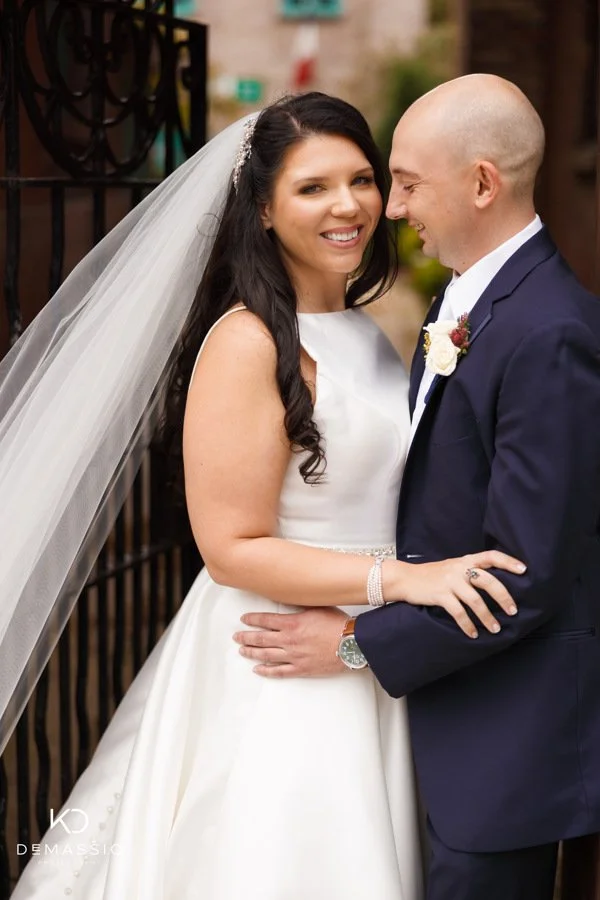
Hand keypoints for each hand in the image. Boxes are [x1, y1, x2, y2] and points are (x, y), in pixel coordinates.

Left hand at [233, 607, 347, 677]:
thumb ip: (300, 606)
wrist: (352, 644)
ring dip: (251, 652)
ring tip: (242, 650)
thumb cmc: (338, 624)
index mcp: (292, 623)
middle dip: (246, 637)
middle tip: (237, 636)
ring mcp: (294, 656)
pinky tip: (258, 669)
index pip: (265, 620)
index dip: (252, 619)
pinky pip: (279, 671)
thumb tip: (290, 599)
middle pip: (261, 639)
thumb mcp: (317, 607)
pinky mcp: (301, 669)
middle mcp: (289, 640)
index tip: (244, 619)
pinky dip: (266, 671)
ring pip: (266, 655)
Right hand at [394, 550, 524, 638]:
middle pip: (487, 580)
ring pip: (475, 600)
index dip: (508, 562)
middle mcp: (459, 568)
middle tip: (513, 611)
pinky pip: (458, 612)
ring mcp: (449, 581)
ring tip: (495, 629)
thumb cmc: (432, 575)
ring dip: (487, 617)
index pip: (491, 556)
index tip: (524, 570)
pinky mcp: (439, 595)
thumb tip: (494, 584)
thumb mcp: (452, 567)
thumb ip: (469, 570)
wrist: (405, 578)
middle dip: (503, 597)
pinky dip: (467, 625)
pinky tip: (473, 633)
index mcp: (465, 560)